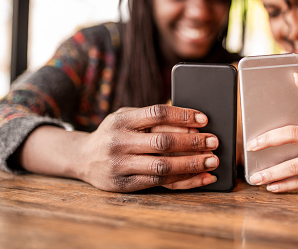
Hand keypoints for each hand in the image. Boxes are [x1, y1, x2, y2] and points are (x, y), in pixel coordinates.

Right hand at [79, 105, 218, 192]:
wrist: (82, 157)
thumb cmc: (113, 133)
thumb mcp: (126, 117)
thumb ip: (151, 118)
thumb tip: (190, 123)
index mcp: (122, 120)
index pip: (157, 114)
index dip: (183, 115)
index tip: (204, 119)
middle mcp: (119, 142)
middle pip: (163, 142)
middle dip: (193, 142)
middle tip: (214, 142)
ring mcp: (121, 165)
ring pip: (163, 166)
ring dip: (192, 164)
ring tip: (212, 161)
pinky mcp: (125, 185)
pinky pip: (159, 183)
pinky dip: (183, 180)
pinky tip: (201, 177)